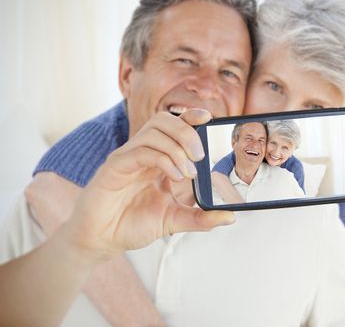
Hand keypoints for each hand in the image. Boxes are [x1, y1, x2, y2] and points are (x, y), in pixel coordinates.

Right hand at [61, 109, 234, 261]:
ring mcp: (127, 158)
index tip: (209, 118)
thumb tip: (230, 217)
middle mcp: (141, 153)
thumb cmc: (131, 224)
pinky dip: (162, 159)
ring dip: (177, 148)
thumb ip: (201, 218)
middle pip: (164, 121)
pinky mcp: (115, 167)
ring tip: (188, 172)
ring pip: (153, 131)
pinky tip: (174, 176)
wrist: (102, 240)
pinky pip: (141, 151)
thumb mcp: (174, 220)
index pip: (173, 126)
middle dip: (187, 131)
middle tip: (200, 155)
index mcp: (156, 159)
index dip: (190, 117)